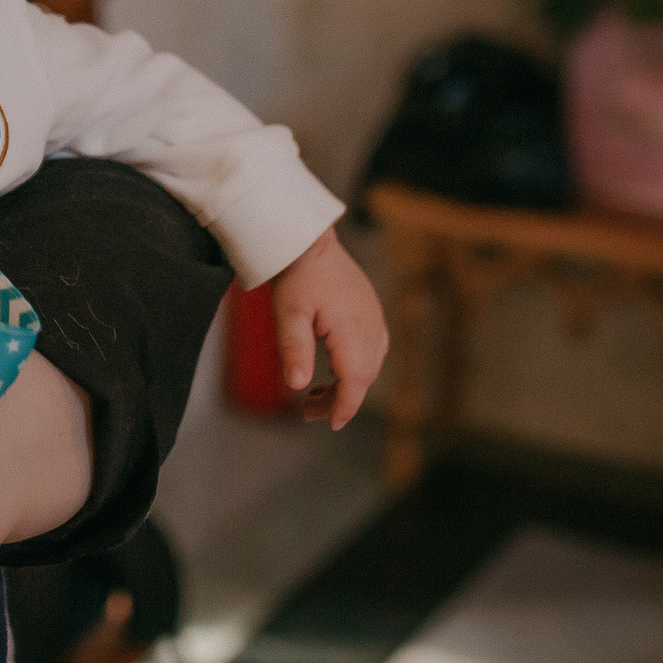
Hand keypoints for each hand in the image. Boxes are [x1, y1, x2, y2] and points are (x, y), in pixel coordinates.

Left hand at [269, 225, 388, 428]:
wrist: (308, 239)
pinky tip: (332, 369)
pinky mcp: (370, 311)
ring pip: (369, 365)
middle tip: (307, 412)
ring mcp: (374, 317)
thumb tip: (298, 387)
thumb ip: (293, 350)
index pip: (356, 381)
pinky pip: (371, 349)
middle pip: (363, 377)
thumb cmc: (296, 274)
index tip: (330, 424)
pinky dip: (354, 366)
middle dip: (339, 400)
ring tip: (314, 394)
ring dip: (347, 384)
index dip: (345, 406)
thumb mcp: (288, 314)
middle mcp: (371, 325)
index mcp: (353, 329)